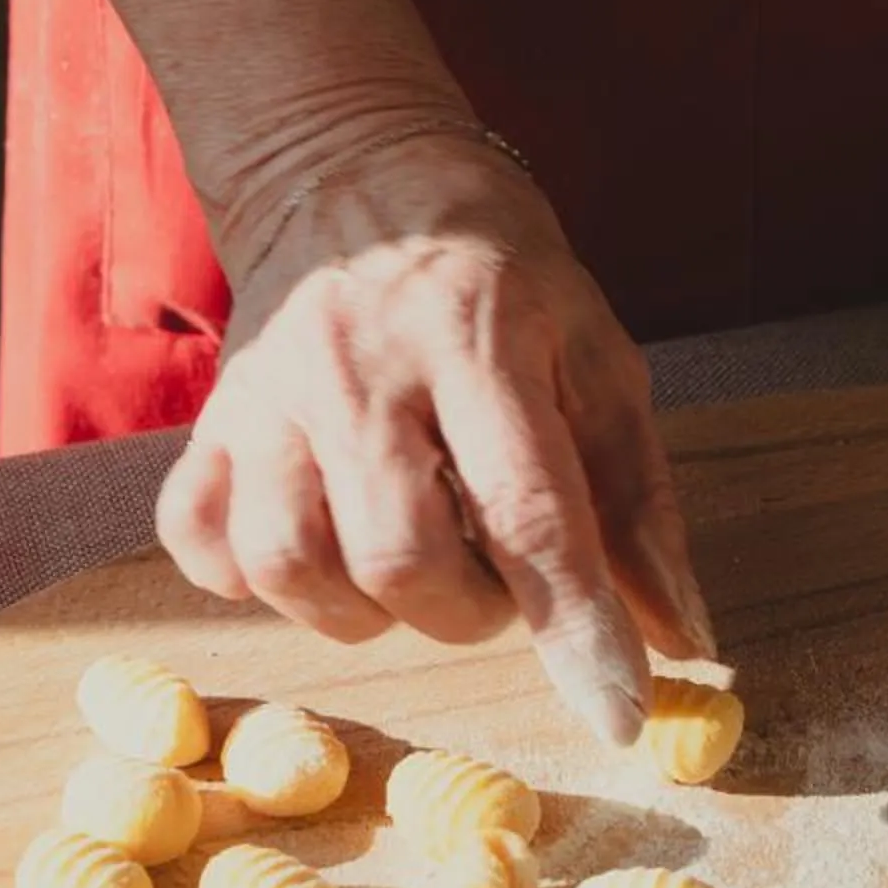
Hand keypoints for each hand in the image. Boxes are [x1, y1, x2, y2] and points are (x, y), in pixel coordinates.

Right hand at [154, 128, 713, 744]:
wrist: (358, 174)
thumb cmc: (501, 281)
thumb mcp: (597, 355)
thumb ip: (639, 500)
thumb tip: (683, 640)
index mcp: (475, 334)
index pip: (529, 509)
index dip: (575, 626)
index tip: (619, 713)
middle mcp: (355, 361)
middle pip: (400, 557)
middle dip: (468, 610)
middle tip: (495, 578)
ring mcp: (263, 393)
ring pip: (292, 566)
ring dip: (367, 608)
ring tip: (414, 561)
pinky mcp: (204, 424)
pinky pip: (206, 549)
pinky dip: (266, 582)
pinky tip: (325, 545)